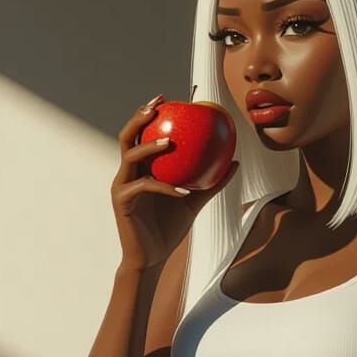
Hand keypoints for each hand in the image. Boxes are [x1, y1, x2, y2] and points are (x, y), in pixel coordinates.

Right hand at [112, 93, 238, 270]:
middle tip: (158, 105)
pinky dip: (165, 187)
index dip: (149, 114)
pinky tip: (183, 190)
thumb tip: (235, 162)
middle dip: (140, 117)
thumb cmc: (169, 229)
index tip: (166, 98)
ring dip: (150, 146)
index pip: (141, 134)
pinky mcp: (122, 202)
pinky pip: (145, 187)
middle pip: (128, 136)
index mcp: (140, 169)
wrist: (151, 257)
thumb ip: (211, 183)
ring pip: (130, 156)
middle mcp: (127, 173)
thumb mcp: (194, 202)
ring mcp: (122, 186)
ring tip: (170, 140)